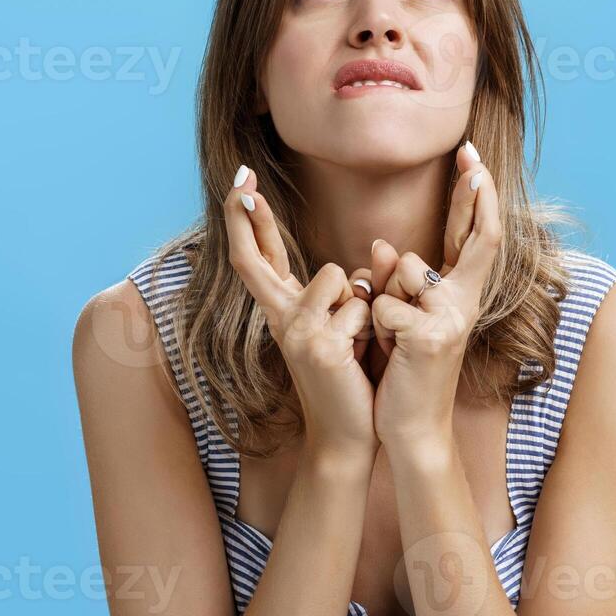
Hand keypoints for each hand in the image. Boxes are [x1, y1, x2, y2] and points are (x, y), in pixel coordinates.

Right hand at [226, 166, 377, 456]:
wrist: (350, 434)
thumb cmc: (352, 378)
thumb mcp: (346, 328)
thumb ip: (349, 293)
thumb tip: (370, 257)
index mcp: (285, 313)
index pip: (258, 259)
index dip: (245, 222)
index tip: (241, 184)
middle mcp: (281, 320)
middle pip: (253, 259)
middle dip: (245, 217)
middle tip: (240, 180)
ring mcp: (297, 333)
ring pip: (339, 278)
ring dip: (363, 302)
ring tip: (362, 342)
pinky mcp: (321, 346)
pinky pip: (362, 307)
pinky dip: (375, 327)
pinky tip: (365, 357)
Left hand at [367, 142, 498, 449]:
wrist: (410, 426)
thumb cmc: (403, 371)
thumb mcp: (399, 317)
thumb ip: (396, 280)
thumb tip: (380, 246)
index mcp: (459, 296)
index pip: (475, 238)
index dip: (477, 200)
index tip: (474, 161)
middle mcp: (466, 303)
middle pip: (480, 238)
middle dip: (475, 196)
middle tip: (472, 157)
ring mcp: (452, 319)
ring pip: (407, 270)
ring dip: (385, 295)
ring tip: (389, 335)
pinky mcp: (431, 337)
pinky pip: (385, 305)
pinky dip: (375, 324)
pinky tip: (386, 351)